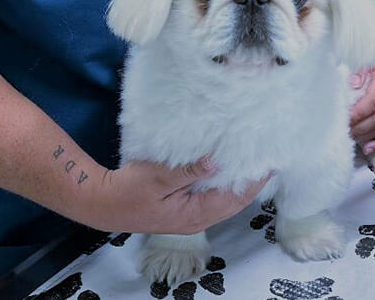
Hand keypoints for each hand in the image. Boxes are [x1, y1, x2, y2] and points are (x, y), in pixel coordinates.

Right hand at [92, 157, 270, 233]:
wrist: (103, 203)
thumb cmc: (128, 191)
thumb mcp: (158, 177)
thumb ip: (188, 171)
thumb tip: (217, 161)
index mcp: (194, 214)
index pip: (235, 198)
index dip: (254, 181)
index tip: (270, 162)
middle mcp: (197, 218)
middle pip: (235, 201)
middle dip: (253, 182)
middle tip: (268, 157)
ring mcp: (191, 214)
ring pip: (225, 199)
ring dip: (239, 182)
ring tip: (253, 159)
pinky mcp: (183, 206)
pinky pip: (212, 195)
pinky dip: (224, 182)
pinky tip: (227, 166)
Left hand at [349, 58, 374, 153]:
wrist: (371, 63)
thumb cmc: (363, 62)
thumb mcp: (358, 61)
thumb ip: (355, 72)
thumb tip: (354, 84)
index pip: (374, 99)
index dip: (359, 111)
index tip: (345, 117)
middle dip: (360, 125)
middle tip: (344, 128)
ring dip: (365, 134)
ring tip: (349, 134)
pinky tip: (366, 147)